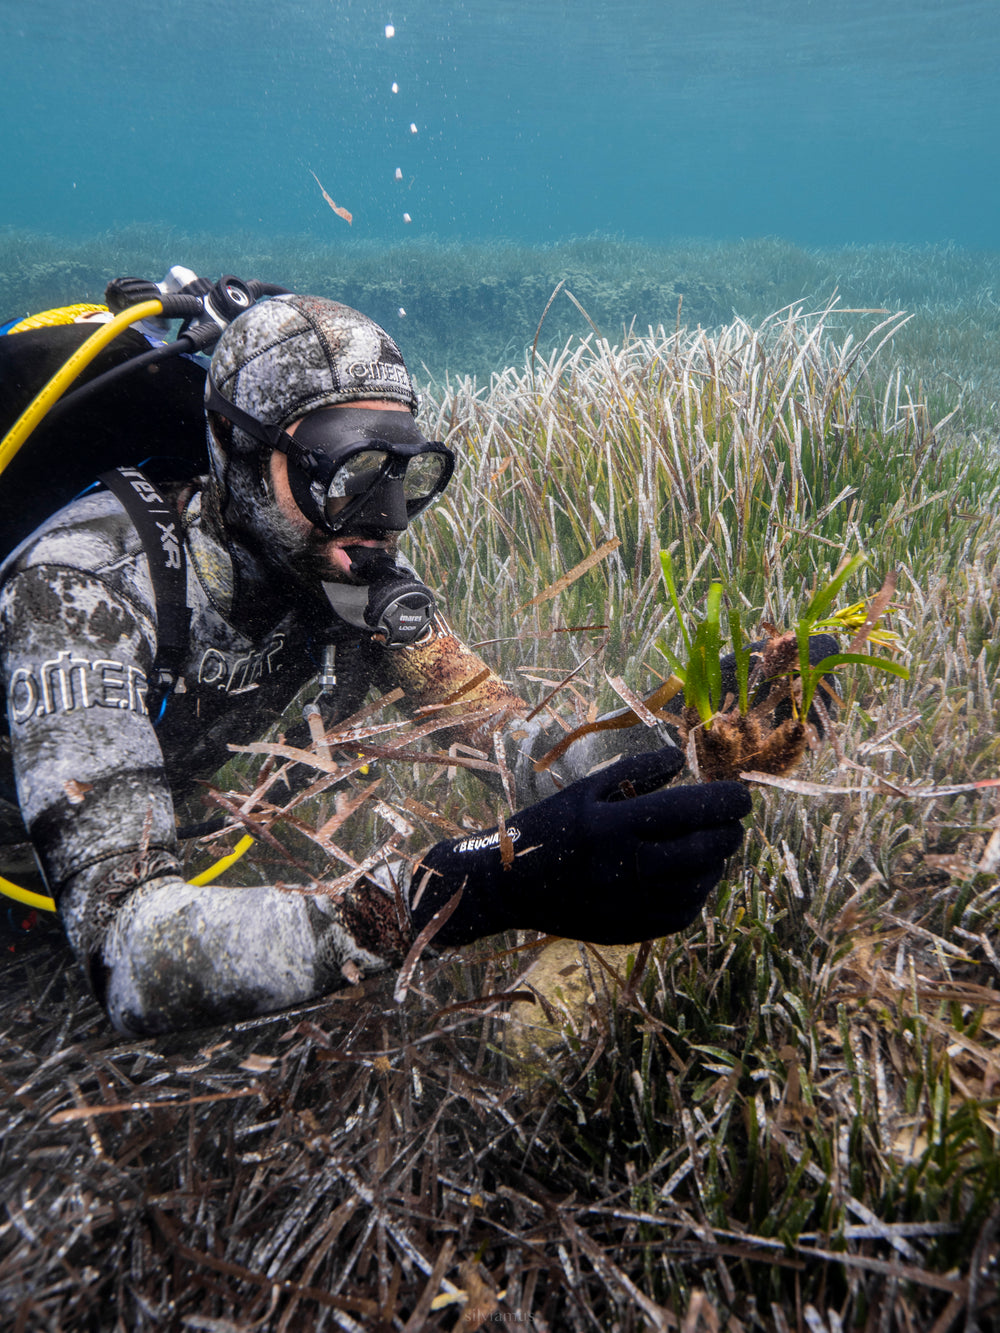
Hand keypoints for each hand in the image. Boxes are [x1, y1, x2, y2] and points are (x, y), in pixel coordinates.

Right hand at [412, 747, 751, 946]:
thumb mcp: (585, 790)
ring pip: (699, 884)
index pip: (690, 810)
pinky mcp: (628, 930)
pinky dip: (698, 893)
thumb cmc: (546, 828)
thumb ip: (636, 771)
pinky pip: (681, 913)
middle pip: (703, 850)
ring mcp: (628, 903)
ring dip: (716, 863)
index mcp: (614, 825)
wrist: (506, 886)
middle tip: (735, 822)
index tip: (743, 794)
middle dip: (729, 832)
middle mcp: (625, 867)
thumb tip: (681, 757)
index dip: (726, 801)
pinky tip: (695, 877)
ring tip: (715, 847)